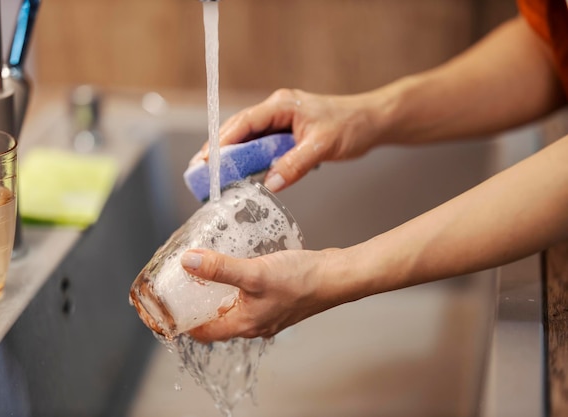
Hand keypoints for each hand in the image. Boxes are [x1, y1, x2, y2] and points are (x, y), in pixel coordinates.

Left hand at [180, 247, 345, 341]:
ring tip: (203, 273)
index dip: (181, 322)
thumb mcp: (254, 273)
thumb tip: (188, 263)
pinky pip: (247, 297)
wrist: (336, 277)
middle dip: (196, 305)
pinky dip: (235, 286)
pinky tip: (236, 267)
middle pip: (215, 320)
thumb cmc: (301, 280)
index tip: (165, 308)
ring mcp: (266, 313)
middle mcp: (253, 323)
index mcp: (244, 324)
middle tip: (180, 285)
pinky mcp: (275, 300)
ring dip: (216, 294)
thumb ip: (220, 268)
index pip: (202, 332)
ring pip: (232, 307)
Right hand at [191, 89, 385, 191]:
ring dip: (232, 155)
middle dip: (219, 148)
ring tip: (213, 174)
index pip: (244, 122)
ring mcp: (280, 120)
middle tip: (201, 170)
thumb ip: (294, 165)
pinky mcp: (286, 132)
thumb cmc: (350, 126)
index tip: (207, 160)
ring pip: (248, 137)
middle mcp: (277, 109)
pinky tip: (240, 172)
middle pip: (239, 128)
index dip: (223, 141)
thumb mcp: (322, 147)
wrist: (371, 122)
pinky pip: (261, 144)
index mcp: (281, 105)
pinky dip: (249, 158)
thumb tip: (269, 184)